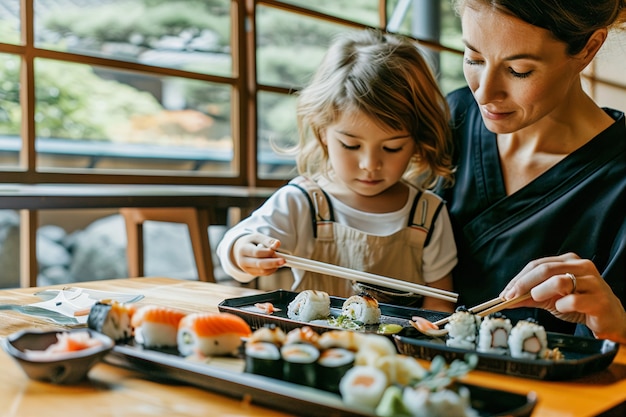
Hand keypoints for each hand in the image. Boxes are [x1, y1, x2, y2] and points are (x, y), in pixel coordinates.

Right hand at [231, 233, 285, 276]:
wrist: (241, 250)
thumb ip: (267, 240)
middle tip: (283, 260)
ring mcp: (247, 269)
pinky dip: (272, 269)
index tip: (277, 248)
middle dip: (273, 262)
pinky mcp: (252, 274)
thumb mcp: (257, 237)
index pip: (257, 252)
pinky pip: (264, 273)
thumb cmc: (251, 242)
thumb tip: (277, 244)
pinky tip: (275, 263)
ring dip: (274, 266)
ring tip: (280, 259)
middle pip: (259, 264)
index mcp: (243, 250)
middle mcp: (243, 261)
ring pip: (263, 270)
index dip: (268, 252)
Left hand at [500, 253, 625, 343]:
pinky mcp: (599, 299)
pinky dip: (562, 306)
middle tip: (511, 297)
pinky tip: (563, 309)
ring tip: (538, 299)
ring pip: (559, 281)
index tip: (505, 292)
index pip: (537, 265)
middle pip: (545, 269)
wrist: (609, 318)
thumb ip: (530, 296)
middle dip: (523, 284)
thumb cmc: (579, 304)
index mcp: (569, 261)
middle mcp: (582, 267)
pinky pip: (573, 300)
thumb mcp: (551, 298)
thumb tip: (507, 298)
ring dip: (541, 292)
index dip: (519, 278)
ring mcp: (592, 282)